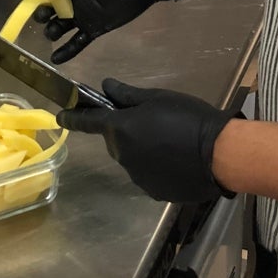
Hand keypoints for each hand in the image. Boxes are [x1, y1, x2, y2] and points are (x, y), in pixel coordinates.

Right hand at [42, 0, 184, 62]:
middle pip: (47, 8)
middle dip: (39, 12)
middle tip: (42, 14)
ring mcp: (82, 15)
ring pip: (59, 27)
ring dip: (51, 31)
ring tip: (53, 31)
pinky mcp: (95, 28)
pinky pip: (77, 42)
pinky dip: (67, 51)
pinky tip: (56, 59)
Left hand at [58, 78, 235, 202]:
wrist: (218, 154)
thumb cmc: (187, 117)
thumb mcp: (157, 98)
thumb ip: (127, 95)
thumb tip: (105, 87)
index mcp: (120, 128)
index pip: (88, 121)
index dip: (72, 117)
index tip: (60, 116)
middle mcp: (121, 155)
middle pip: (114, 139)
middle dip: (124, 129)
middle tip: (149, 120)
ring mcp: (136, 176)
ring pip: (131, 157)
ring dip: (141, 148)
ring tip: (169, 140)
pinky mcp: (152, 191)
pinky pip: (146, 173)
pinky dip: (154, 164)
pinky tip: (174, 158)